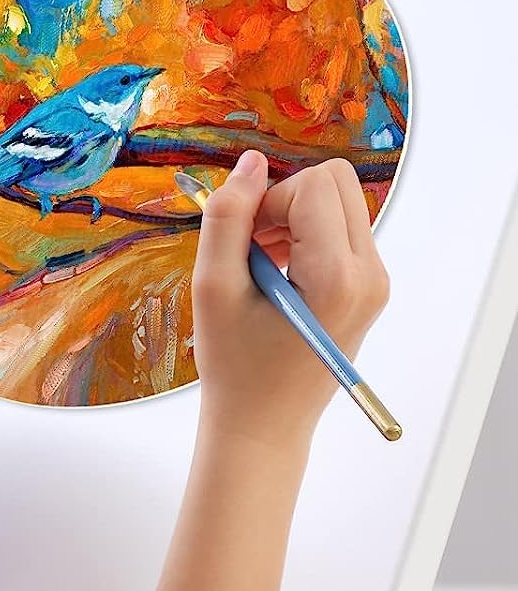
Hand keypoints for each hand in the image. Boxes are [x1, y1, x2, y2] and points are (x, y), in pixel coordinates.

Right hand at [191, 151, 390, 444]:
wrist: (263, 425)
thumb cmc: (235, 367)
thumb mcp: (214, 288)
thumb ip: (227, 218)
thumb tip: (249, 165)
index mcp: (337, 275)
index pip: (313, 185)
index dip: (267, 201)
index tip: (242, 241)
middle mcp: (370, 275)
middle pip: (337, 183)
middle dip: (286, 201)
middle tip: (251, 246)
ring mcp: (375, 283)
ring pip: (339, 204)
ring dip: (294, 220)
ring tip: (260, 266)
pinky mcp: (369, 289)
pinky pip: (342, 232)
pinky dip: (306, 239)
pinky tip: (277, 276)